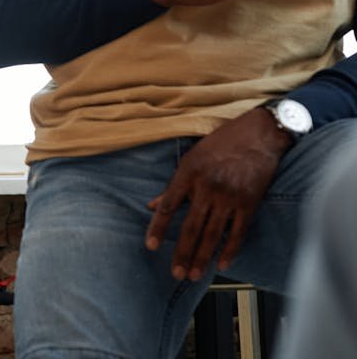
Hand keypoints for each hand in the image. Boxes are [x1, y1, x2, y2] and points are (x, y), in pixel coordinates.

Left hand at [144, 107, 292, 279]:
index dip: (158, 227)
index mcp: (188, 173)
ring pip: (212, 234)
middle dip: (181, 253)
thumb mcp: (191, 158)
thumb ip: (173, 185)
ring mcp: (229, 197)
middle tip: (175, 273)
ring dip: (201, 257)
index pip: (169, 206)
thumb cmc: (221, 143)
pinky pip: (237, 232)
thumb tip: (152, 205)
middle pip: (191, 226)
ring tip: (193, 274)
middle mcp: (207, 187)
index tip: (150, 246)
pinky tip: (221, 263)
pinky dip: (229, 250)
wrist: (258, 135)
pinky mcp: (249, 203)